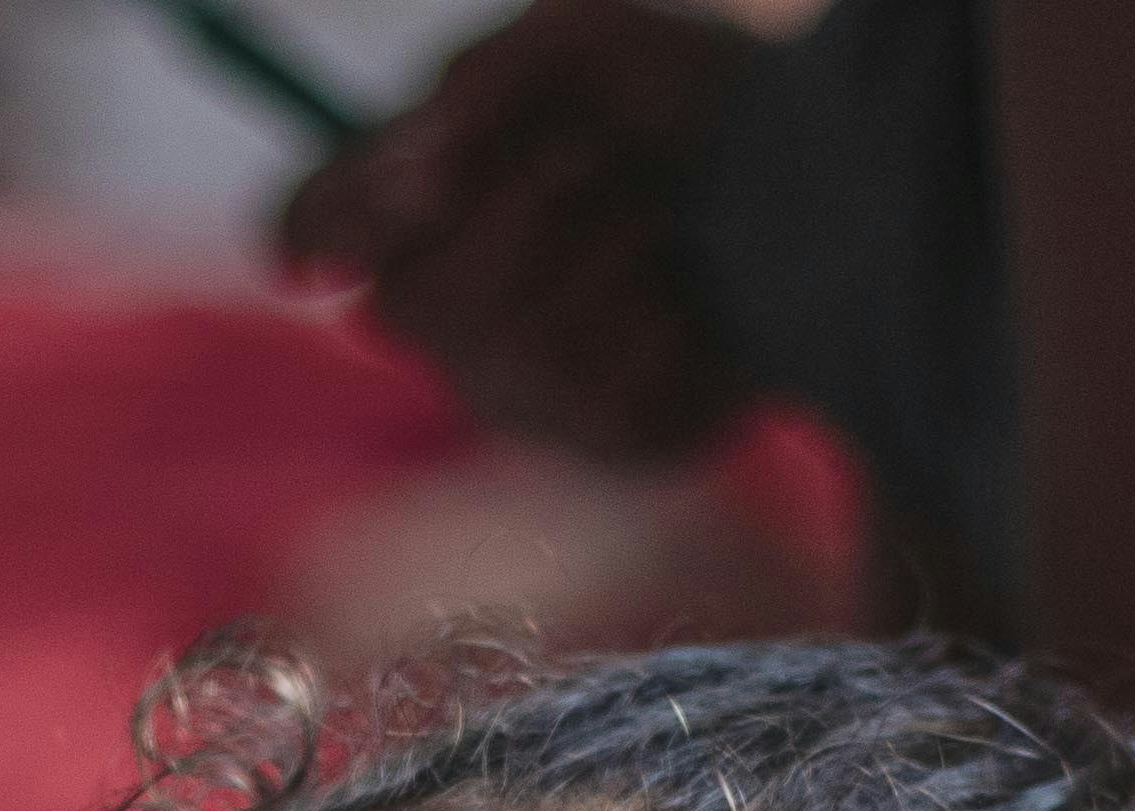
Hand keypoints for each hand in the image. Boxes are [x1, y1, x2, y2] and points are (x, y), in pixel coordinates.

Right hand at [274, 0, 760, 463]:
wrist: (824, 180)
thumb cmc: (690, 104)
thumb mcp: (583, 42)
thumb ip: (481, 80)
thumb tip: (420, 168)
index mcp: (427, 206)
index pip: (310, 225)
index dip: (326, 224)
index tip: (398, 201)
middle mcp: (458, 311)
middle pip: (405, 304)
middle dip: (512, 221)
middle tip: (594, 163)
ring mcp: (527, 389)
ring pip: (501, 354)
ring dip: (599, 260)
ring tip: (659, 225)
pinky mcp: (606, 444)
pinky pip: (593, 401)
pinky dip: (657, 326)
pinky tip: (694, 304)